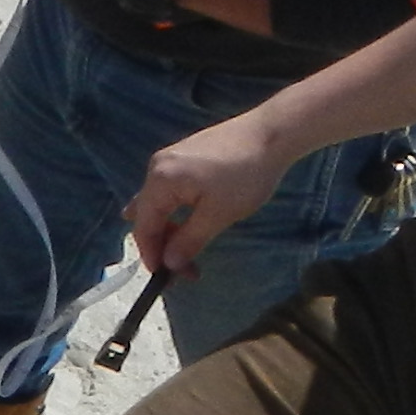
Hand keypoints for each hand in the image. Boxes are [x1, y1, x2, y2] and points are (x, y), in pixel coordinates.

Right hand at [128, 105, 294, 280]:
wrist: (272, 134)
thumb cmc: (244, 175)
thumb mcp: (217, 215)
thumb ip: (189, 241)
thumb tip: (169, 265)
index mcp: (159, 181)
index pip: (143, 227)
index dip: (152, 256)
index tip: (168, 280)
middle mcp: (157, 167)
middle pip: (147, 214)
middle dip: (162, 244)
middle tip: (186, 268)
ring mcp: (170, 158)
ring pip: (158, 202)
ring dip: (170, 228)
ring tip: (190, 248)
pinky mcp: (185, 155)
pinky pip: (169, 189)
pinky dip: (176, 210)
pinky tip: (191, 220)